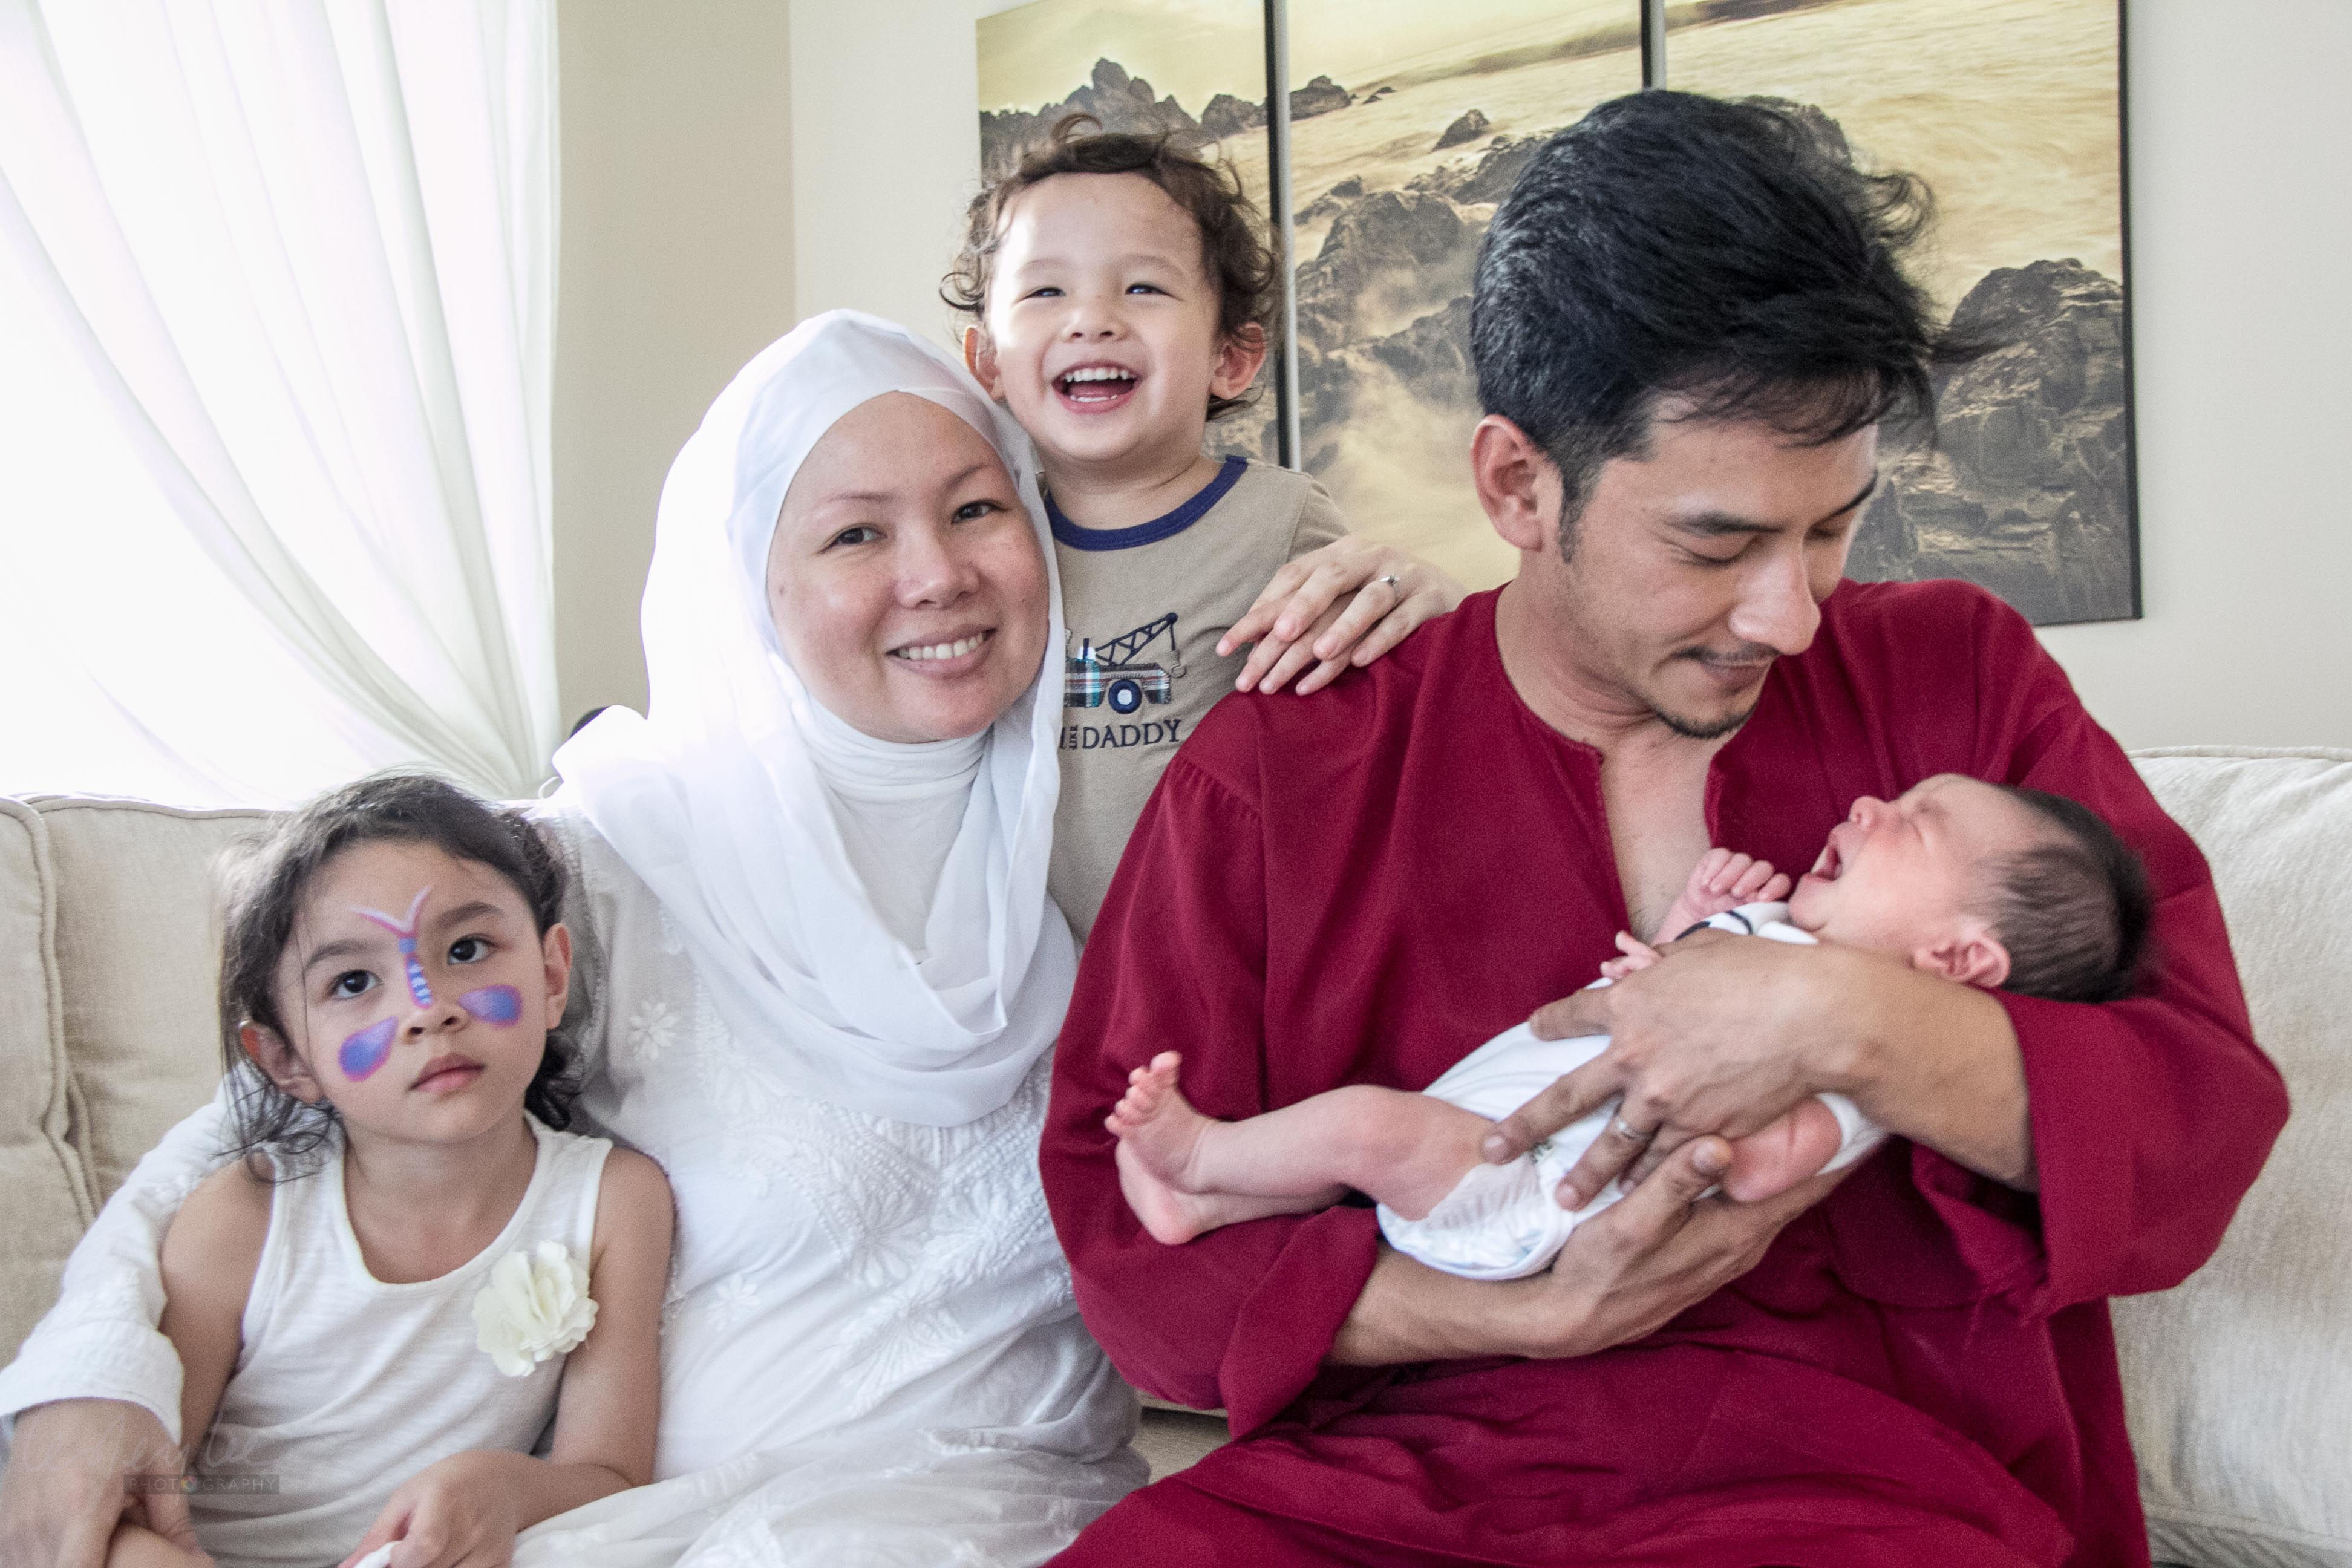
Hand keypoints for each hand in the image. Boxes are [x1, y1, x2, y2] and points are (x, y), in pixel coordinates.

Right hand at [0, 1399, 203, 1567]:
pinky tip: (72, 1546)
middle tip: (116, 1547)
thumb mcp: (160, 1463)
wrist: (70, 1390)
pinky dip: (45, 1562)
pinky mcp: (3, 1529)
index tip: (122, 1565)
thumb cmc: (121, 1421)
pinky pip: (19, 1563)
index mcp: (81, 1504)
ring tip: (97, 1543)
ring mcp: (14, 1529)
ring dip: (66, 1565)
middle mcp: (39, 1523)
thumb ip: (174, 1519)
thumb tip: (197, 1560)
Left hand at [338, 1453, 519, 1567]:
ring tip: (429, 1556)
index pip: (422, 1548)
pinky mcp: (500, 1562)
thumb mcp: (407, 1497)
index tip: (392, 1559)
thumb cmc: (447, 1484)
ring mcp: (488, 1548)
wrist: (502, 1480)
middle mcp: (471, 1527)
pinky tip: (450, 1559)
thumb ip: (378, 1537)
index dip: (400, 1562)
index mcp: (444, 1501)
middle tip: (408, 1556)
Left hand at [1218, 537, 1461, 694]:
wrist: (1447, 593)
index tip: (1227, 648)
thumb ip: (1301, 610)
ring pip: (1370, 599)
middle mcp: (1370, 557)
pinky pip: (1404, 620)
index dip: (1259, 611)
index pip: (1292, 577)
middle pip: (1330, 579)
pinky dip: (1381, 639)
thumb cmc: (1380, 601)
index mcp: (1340, 553)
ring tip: (1320, 655)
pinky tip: (1362, 661)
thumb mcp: (1340, 596)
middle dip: (1300, 609)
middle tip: (1277, 639)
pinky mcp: (1432, 598)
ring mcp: (1404, 575)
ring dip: (1344, 626)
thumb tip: (1250, 644)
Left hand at [1484, 932, 1864, 1208]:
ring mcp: (1663, 1098)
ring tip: (1563, 1199)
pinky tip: (1632, 1198)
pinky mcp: (1698, 1129)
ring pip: (1611, 1145)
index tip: (1533, 1031)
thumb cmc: (1765, 971)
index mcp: (1629, 1003)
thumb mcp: (1702, 951)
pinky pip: (1663, 1162)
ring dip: (1585, 1174)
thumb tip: (1645, 966)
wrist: (1811, 1015)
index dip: (1550, 1023)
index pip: (1572, 1014)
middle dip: (1523, 1127)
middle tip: (1491, 1151)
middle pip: (1564, 1097)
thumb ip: (1664, 965)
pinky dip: (1647, 1180)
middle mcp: (1633, 1054)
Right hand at [1514, 1138, 1849, 1358]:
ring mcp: (1726, 1250)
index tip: (1864, 1115)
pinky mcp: (1708, 1251)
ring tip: (1804, 1114)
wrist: (1573, 1322)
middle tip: (1835, 1095)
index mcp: (1733, 1232)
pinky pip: (1748, 1206)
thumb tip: (1722, 1144)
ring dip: (1788, 1161)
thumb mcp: (1632, 1224)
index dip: (1834, 1151)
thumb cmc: (1600, 1270)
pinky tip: (1748, 1155)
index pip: (1802, 1186)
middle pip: (1794, 1188)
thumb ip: (1676, 1182)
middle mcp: (1741, 1243)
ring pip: (1771, 1196)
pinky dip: (1758, 1177)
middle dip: (1817, 1147)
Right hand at [1653, 847, 1790, 941]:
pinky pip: (1720, 855)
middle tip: (1736, 893)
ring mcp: (1736, 866)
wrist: (1698, 920)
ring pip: (1742, 859)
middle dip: (1751, 879)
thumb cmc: (1725, 923)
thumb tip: (1761, 909)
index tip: (1761, 899)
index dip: (1774, 887)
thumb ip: (1757, 916)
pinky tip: (1706, 884)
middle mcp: (1754, 876)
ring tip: (1715, 891)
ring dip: (1729, 875)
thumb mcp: (1744, 924)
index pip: (1781, 882)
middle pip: (1763, 867)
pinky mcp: (1716, 859)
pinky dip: (1713, 868)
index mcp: (1766, 891)